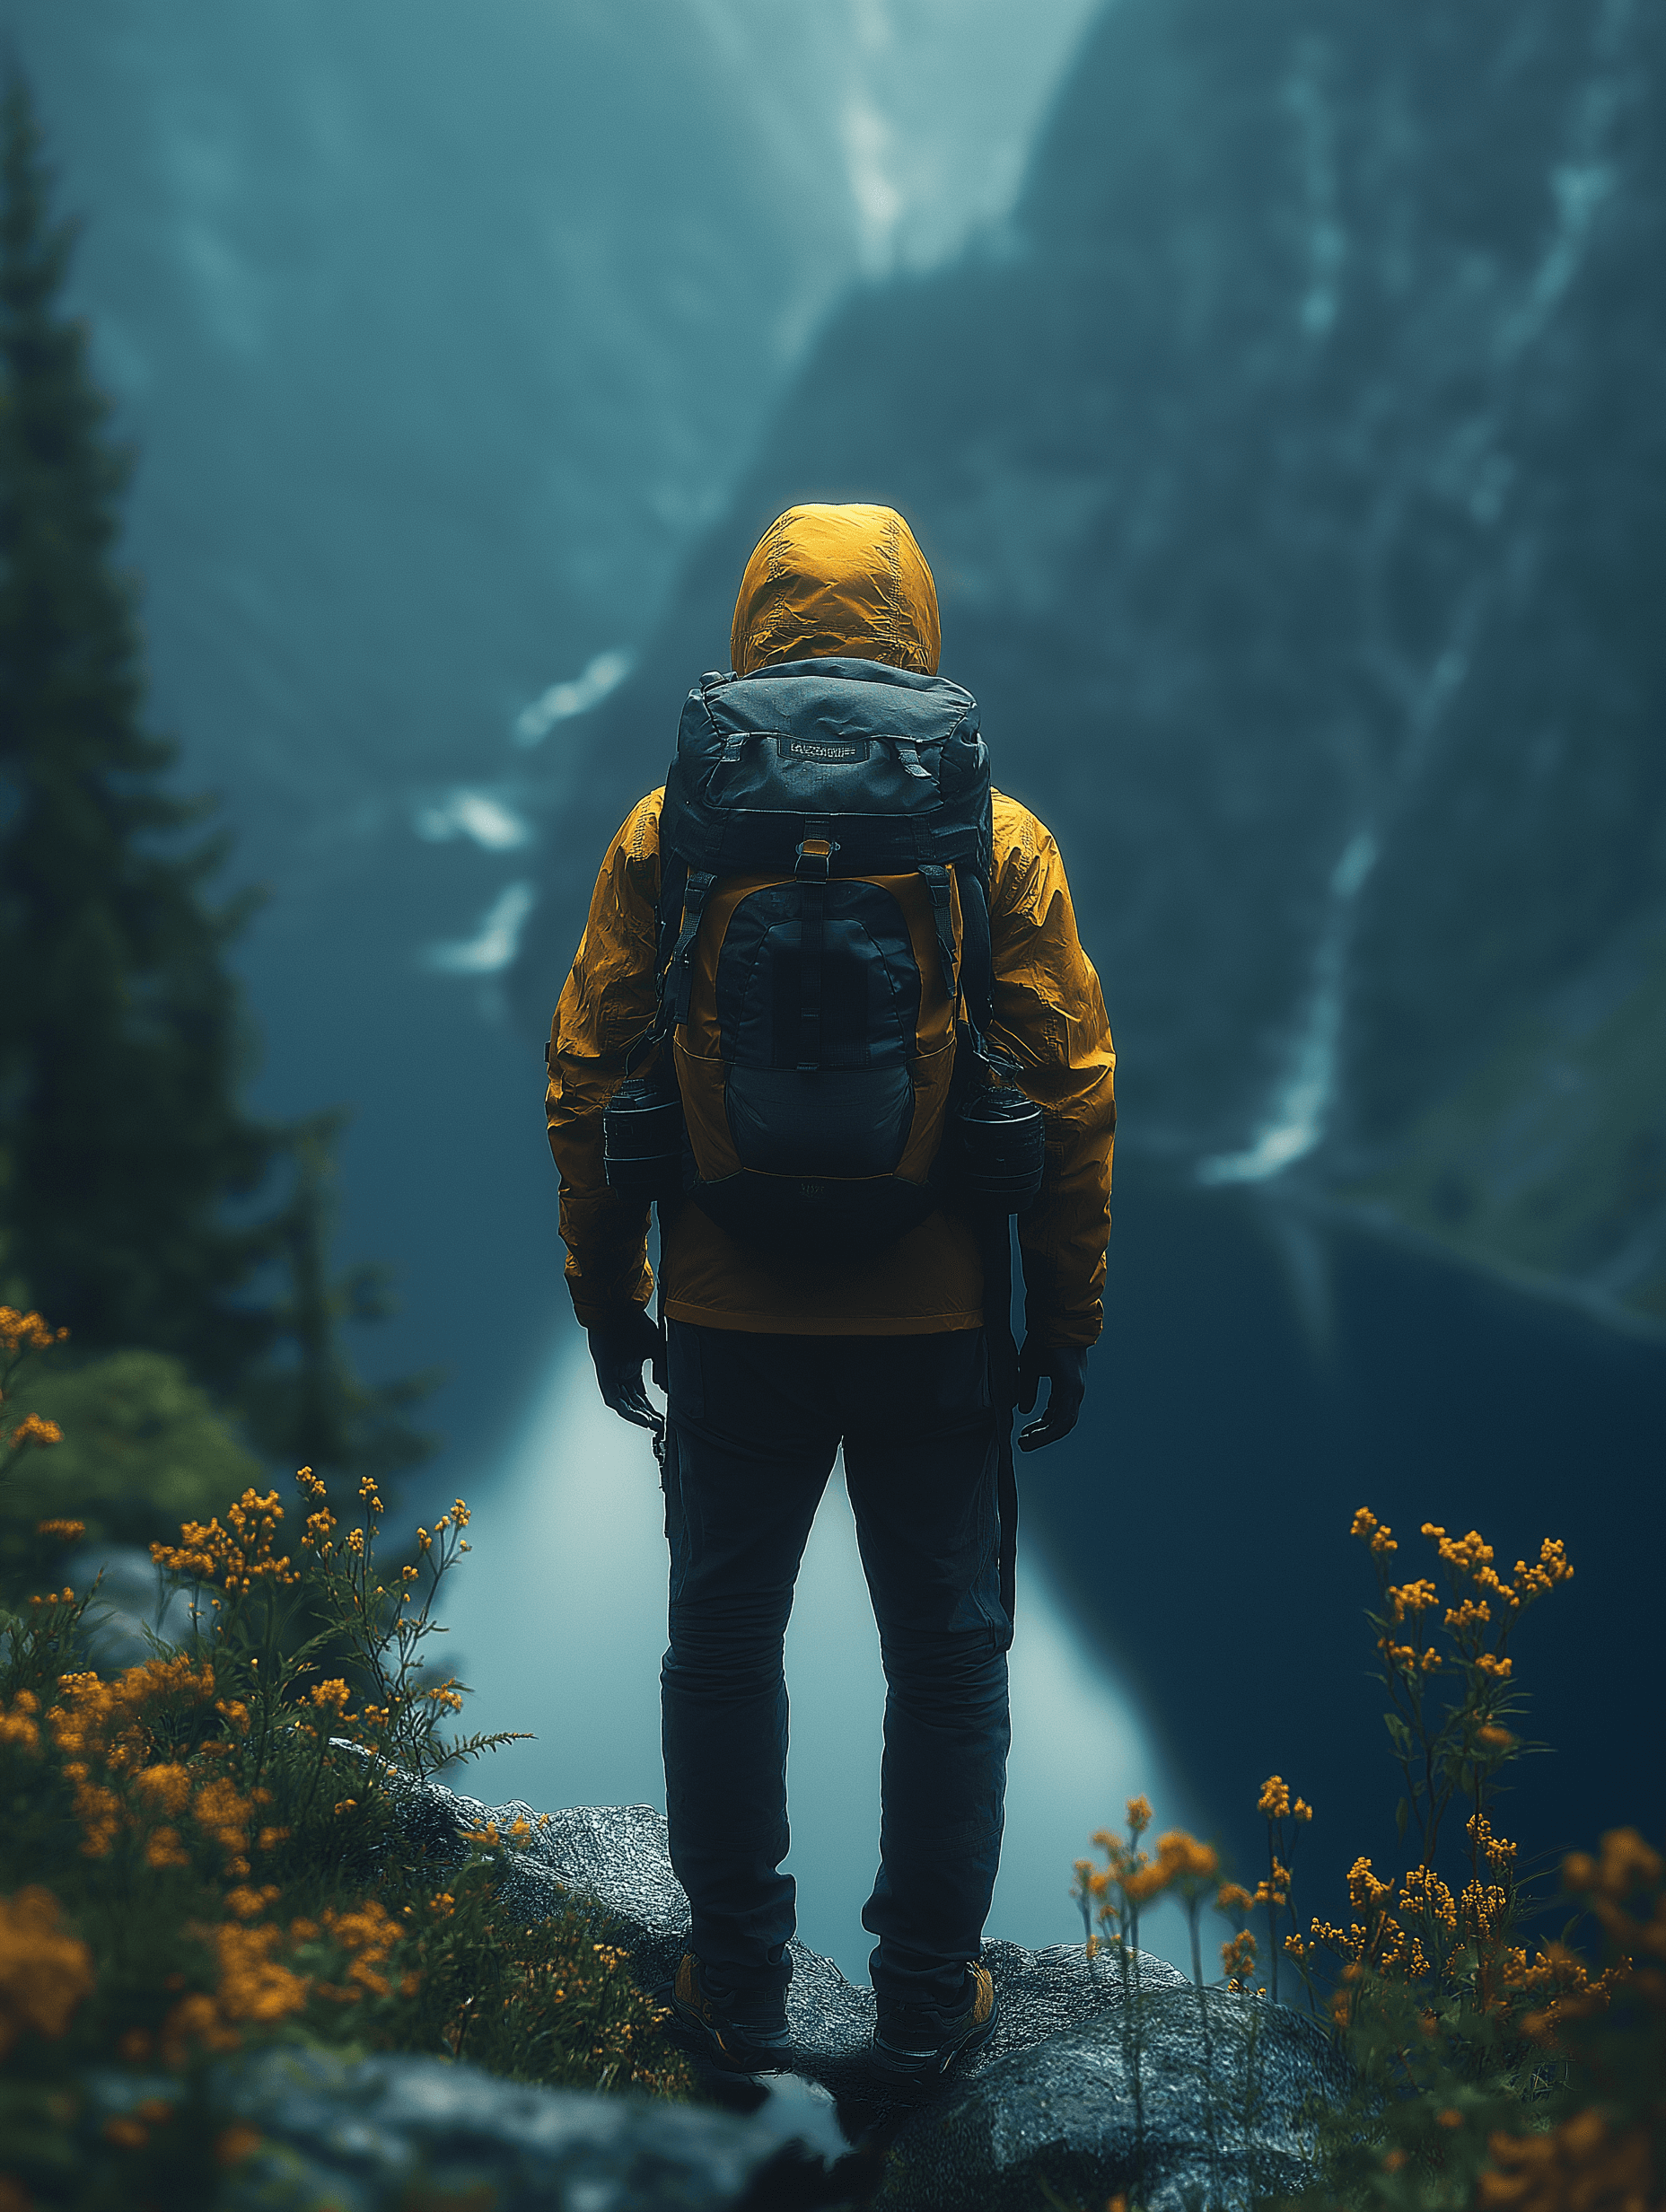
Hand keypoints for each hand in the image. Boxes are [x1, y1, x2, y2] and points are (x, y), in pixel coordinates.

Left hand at [587, 1308, 666, 1438]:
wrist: (618, 1307)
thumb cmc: (634, 1322)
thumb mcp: (656, 1347)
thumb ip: (663, 1367)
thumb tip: (667, 1388)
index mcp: (630, 1370)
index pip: (641, 1397)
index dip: (651, 1409)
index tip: (664, 1419)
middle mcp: (620, 1375)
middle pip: (633, 1404)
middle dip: (646, 1416)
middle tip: (660, 1426)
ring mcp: (610, 1375)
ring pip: (621, 1404)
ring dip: (635, 1415)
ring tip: (650, 1423)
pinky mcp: (603, 1372)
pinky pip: (610, 1396)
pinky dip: (622, 1406)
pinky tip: (633, 1413)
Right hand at [1015, 1337, 1087, 1451]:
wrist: (1053, 1320)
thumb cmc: (1043, 1341)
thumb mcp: (1029, 1368)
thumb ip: (1028, 1390)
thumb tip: (1024, 1410)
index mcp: (1066, 1388)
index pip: (1057, 1415)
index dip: (1042, 1427)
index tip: (1025, 1434)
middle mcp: (1073, 1392)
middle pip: (1061, 1424)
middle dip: (1042, 1435)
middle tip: (1024, 1443)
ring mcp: (1075, 1392)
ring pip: (1063, 1425)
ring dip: (1044, 1437)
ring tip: (1025, 1444)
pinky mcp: (1072, 1389)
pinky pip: (1062, 1419)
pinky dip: (1048, 1430)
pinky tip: (1032, 1435)